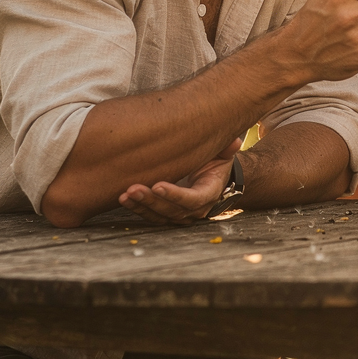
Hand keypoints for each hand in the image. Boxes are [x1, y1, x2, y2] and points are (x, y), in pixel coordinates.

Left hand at [119, 139, 241, 224]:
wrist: (211, 176)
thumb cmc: (214, 161)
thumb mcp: (222, 153)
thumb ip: (226, 148)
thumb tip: (234, 142)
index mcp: (209, 192)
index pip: (193, 199)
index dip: (176, 195)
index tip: (158, 185)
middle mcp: (195, 208)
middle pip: (172, 210)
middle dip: (152, 201)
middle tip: (134, 189)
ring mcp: (180, 213)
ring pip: (159, 215)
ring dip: (141, 206)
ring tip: (125, 195)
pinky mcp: (166, 213)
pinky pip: (151, 215)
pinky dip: (136, 208)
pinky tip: (123, 199)